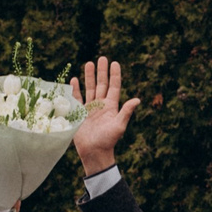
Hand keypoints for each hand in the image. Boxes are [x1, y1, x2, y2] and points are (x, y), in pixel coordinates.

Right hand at [68, 57, 140, 173]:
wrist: (94, 153)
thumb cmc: (108, 141)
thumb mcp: (119, 126)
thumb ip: (126, 112)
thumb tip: (138, 100)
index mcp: (111, 106)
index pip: (114, 87)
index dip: (114, 75)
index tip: (114, 63)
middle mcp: (101, 105)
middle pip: (101, 84)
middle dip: (101, 71)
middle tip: (102, 58)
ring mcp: (90, 108)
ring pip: (90, 88)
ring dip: (89, 76)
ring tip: (89, 64)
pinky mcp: (79, 114)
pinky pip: (77, 98)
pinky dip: (75, 89)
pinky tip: (74, 80)